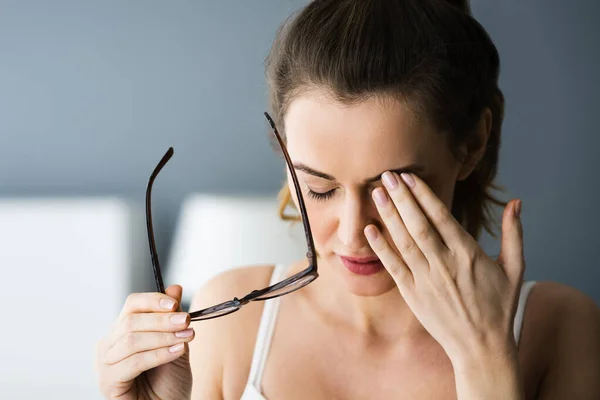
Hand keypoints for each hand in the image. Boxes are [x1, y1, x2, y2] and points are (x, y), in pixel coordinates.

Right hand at [95, 285, 194, 399]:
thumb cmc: (168, 383)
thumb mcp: (177, 344)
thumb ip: (173, 318)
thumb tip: (175, 288)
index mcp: (122, 331)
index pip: (132, 304)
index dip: (153, 300)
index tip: (175, 304)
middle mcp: (109, 345)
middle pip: (131, 320)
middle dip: (162, 319)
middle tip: (186, 321)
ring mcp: (104, 364)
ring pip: (132, 339)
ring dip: (163, 336)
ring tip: (186, 337)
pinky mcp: (107, 382)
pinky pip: (133, 362)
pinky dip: (158, 354)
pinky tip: (177, 352)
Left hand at [365, 171, 524, 366]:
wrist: (481, 347)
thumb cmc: (499, 306)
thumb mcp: (515, 269)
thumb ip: (513, 234)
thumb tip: (516, 203)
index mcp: (468, 254)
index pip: (442, 217)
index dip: (424, 195)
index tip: (410, 176)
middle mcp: (445, 264)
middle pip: (419, 225)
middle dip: (402, 198)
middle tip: (387, 175)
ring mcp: (427, 280)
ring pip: (404, 243)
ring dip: (389, 217)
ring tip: (376, 194)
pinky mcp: (413, 294)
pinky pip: (394, 267)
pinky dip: (381, 248)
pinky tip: (370, 230)